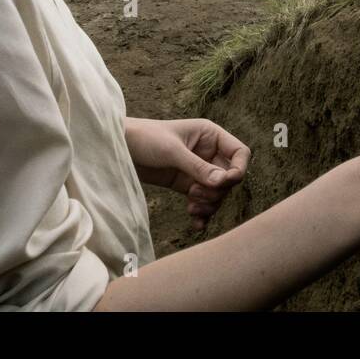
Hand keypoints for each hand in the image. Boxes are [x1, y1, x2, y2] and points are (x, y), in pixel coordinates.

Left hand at [124, 117, 249, 230]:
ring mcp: (198, 170)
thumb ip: (197, 167)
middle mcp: (208, 152)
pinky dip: (202, 213)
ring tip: (192, 206)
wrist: (120, 149)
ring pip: (218, 192)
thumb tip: (222, 182)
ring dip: (209, 203)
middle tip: (196, 193)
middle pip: (230, 177)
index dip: (238, 169)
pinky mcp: (187, 184)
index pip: (239, 153)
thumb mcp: (172, 151)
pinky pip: (203, 201)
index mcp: (210, 135)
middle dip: (217, 190)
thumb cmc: (145, 138)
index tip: (224, 182)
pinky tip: (196, 223)